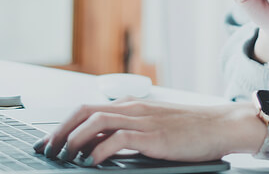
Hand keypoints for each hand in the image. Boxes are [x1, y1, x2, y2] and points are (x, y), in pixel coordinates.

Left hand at [32, 99, 260, 165]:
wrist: (221, 126)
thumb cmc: (192, 130)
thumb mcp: (155, 127)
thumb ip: (129, 132)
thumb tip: (101, 146)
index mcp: (132, 105)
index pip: (88, 108)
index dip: (65, 123)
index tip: (50, 140)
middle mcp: (133, 108)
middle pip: (85, 111)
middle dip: (62, 129)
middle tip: (47, 148)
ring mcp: (143, 120)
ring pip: (97, 120)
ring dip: (75, 138)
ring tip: (64, 155)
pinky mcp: (153, 136)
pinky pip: (119, 138)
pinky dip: (100, 149)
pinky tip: (92, 162)